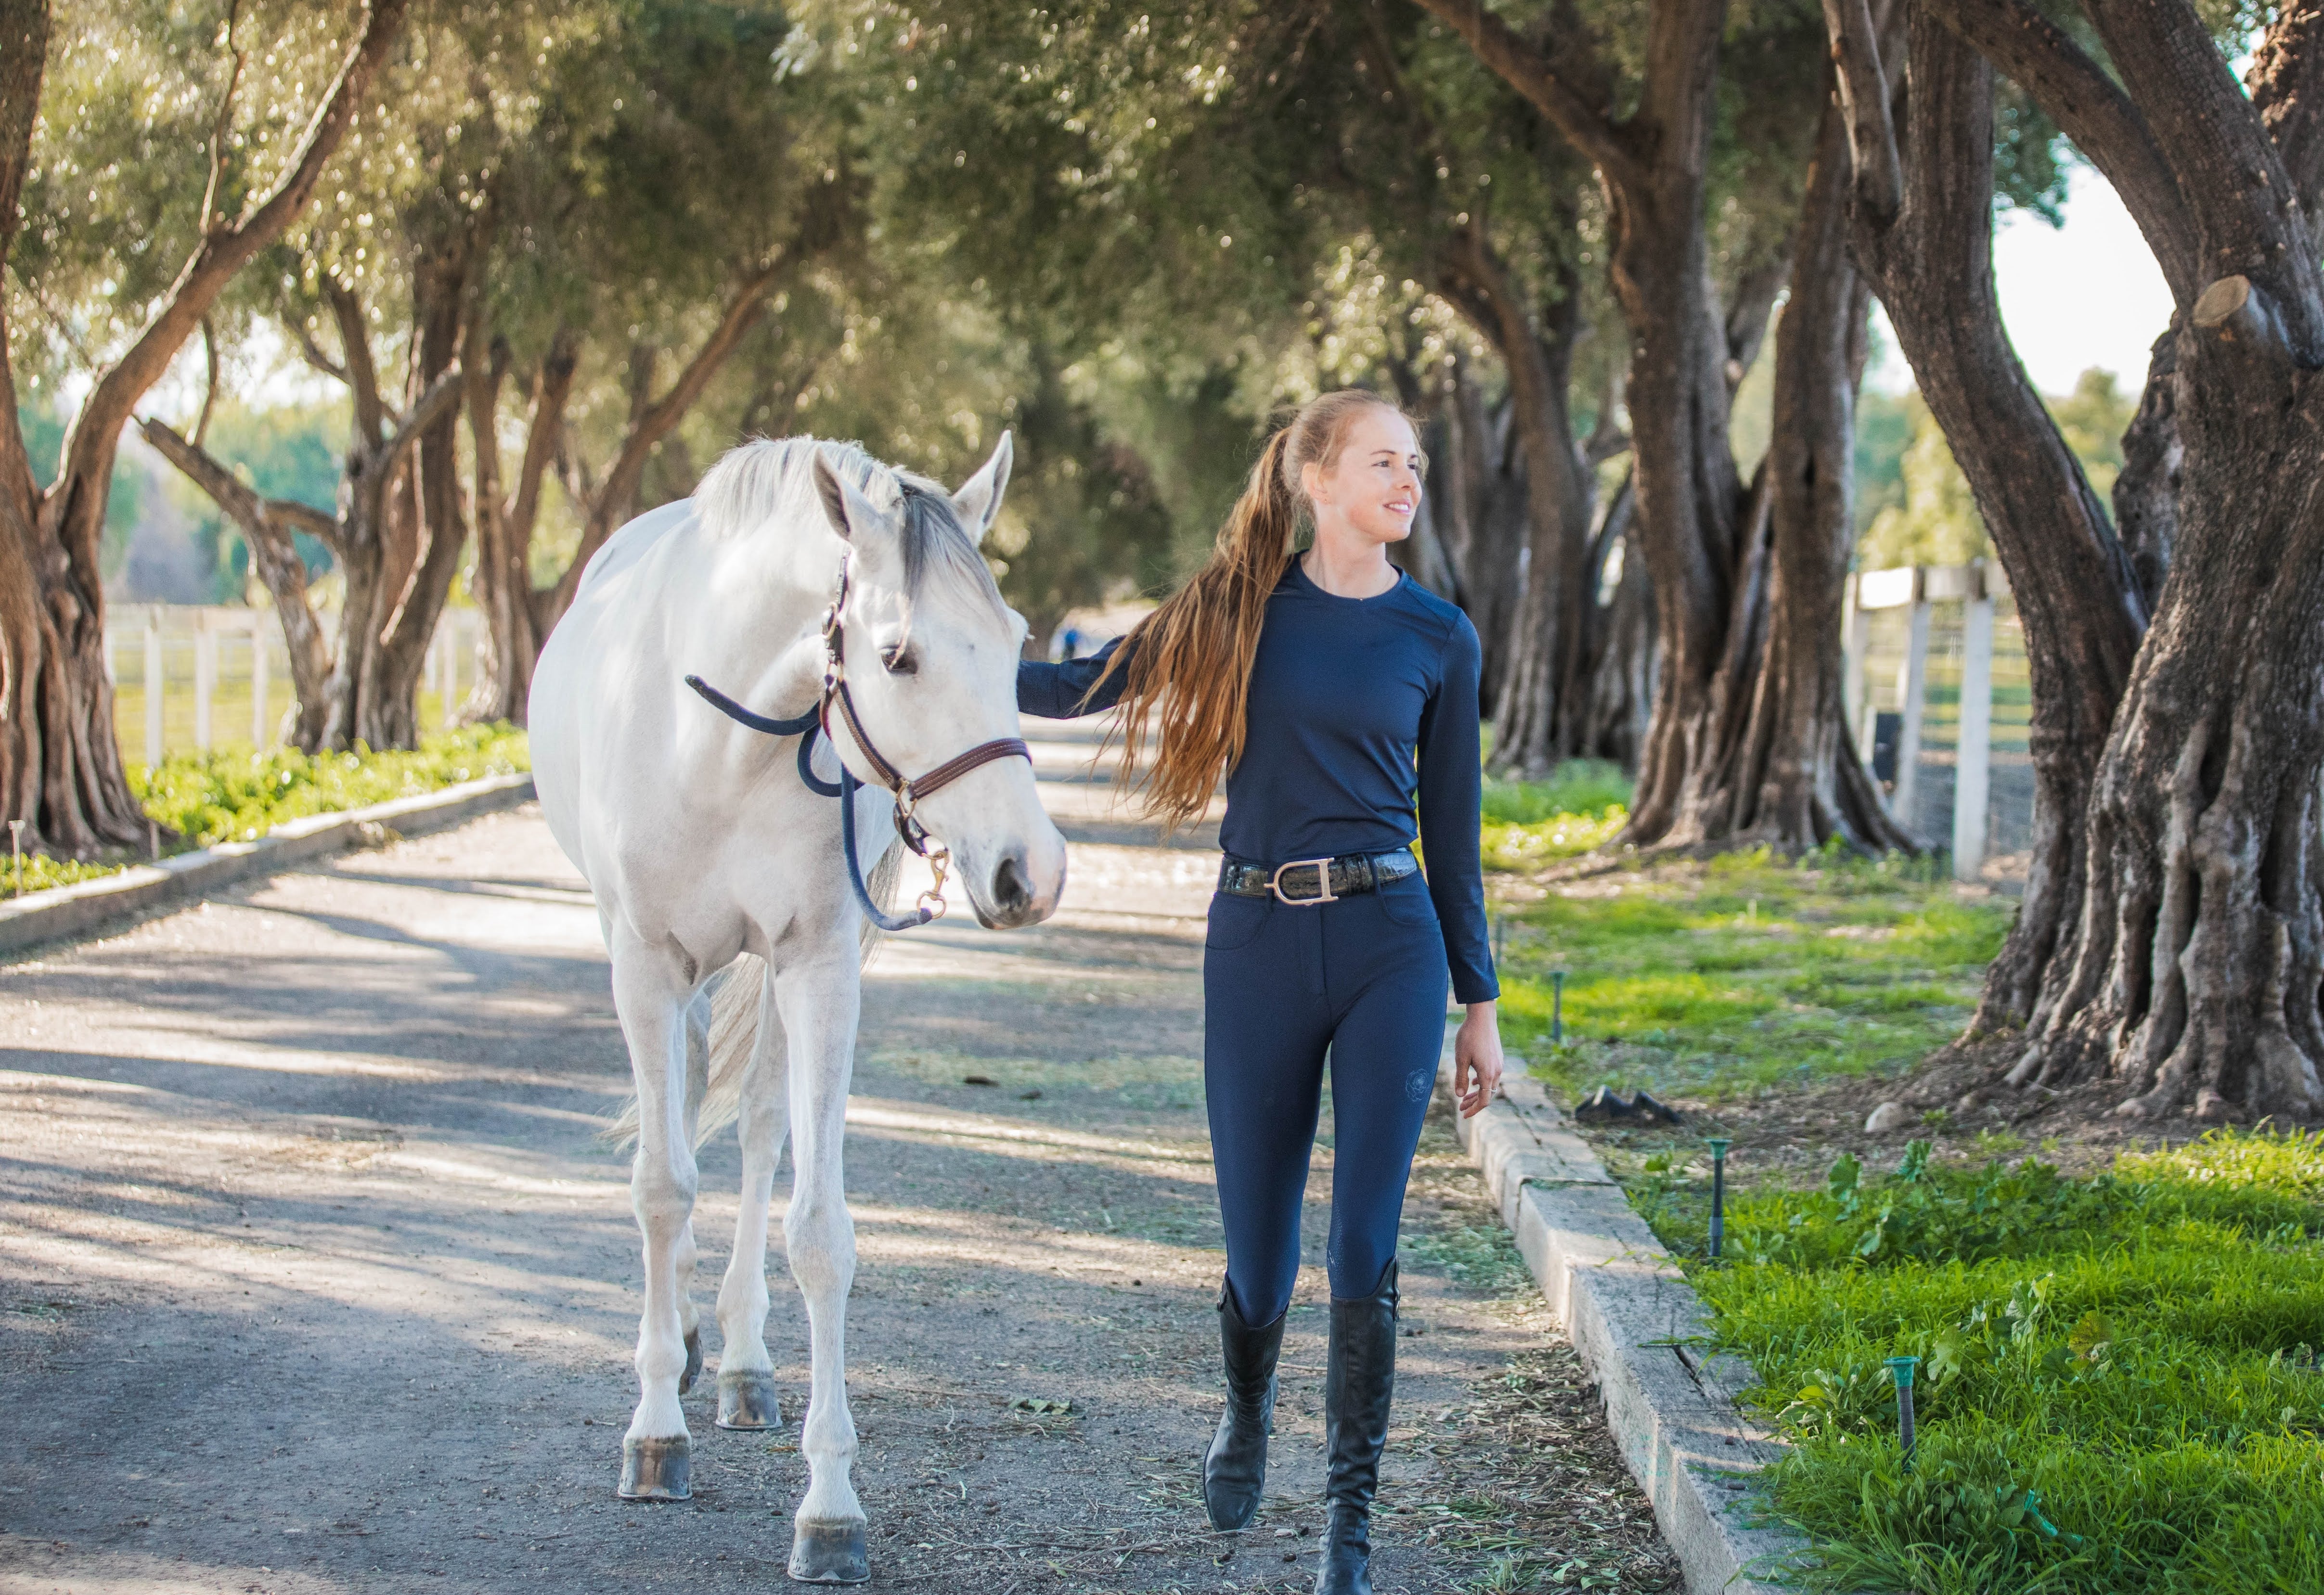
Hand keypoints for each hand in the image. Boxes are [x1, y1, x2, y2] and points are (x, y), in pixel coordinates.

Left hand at [1454, 999, 1503, 1117]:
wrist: (1482, 1017)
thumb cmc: (1469, 1036)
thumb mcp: (1461, 1059)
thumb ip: (1461, 1078)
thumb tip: (1460, 1095)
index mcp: (1488, 1074)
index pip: (1484, 1100)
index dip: (1474, 1109)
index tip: (1464, 1114)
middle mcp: (1497, 1071)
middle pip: (1488, 1094)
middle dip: (1474, 1103)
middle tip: (1461, 1108)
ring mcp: (1499, 1064)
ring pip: (1490, 1085)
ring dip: (1478, 1092)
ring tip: (1465, 1096)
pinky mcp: (1498, 1057)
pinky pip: (1492, 1076)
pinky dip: (1482, 1082)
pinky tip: (1474, 1081)